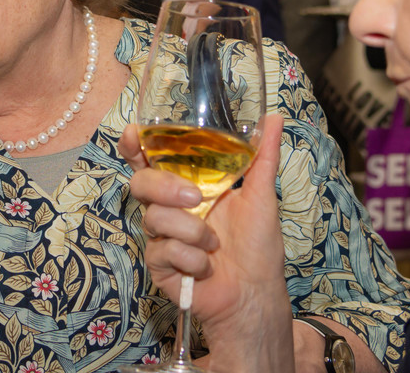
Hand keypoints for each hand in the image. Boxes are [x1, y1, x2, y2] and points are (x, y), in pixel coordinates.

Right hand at [122, 114, 294, 369]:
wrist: (256, 294)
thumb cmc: (258, 247)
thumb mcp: (262, 196)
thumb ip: (263, 156)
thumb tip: (276, 117)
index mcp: (187, 185)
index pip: (151, 159)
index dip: (135, 145)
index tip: (133, 134)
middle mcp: (170, 207)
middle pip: (141, 182)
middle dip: (165, 187)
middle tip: (196, 199)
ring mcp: (161, 236)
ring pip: (153, 218)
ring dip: (191, 231)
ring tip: (214, 245)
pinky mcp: (159, 264)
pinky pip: (162, 250)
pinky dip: (191, 259)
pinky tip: (207, 267)